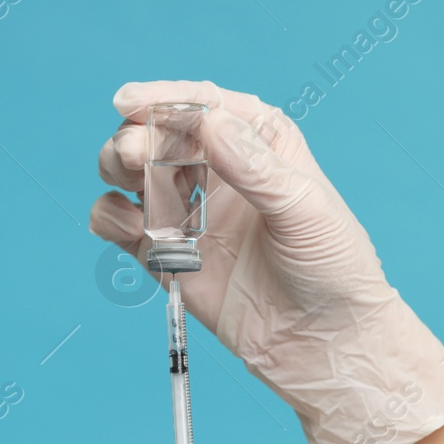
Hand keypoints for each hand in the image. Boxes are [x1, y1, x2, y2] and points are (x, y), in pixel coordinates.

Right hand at [90, 80, 443, 443]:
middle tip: (130, 157)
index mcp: (259, 143)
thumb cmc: (333, 270)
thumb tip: (209, 124)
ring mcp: (188, 213)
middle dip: (135, 138)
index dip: (162, 98)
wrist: (322, 344)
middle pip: (158, 135)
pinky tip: (127, 228)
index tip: (127, 102)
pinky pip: (121, 224)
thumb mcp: (303, 211)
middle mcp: (219, 171)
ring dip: (117, 171)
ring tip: (127, 185)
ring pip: (132, 173)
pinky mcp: (165, 256)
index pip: (204, 107)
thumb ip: (253, 168)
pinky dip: (110, 218)